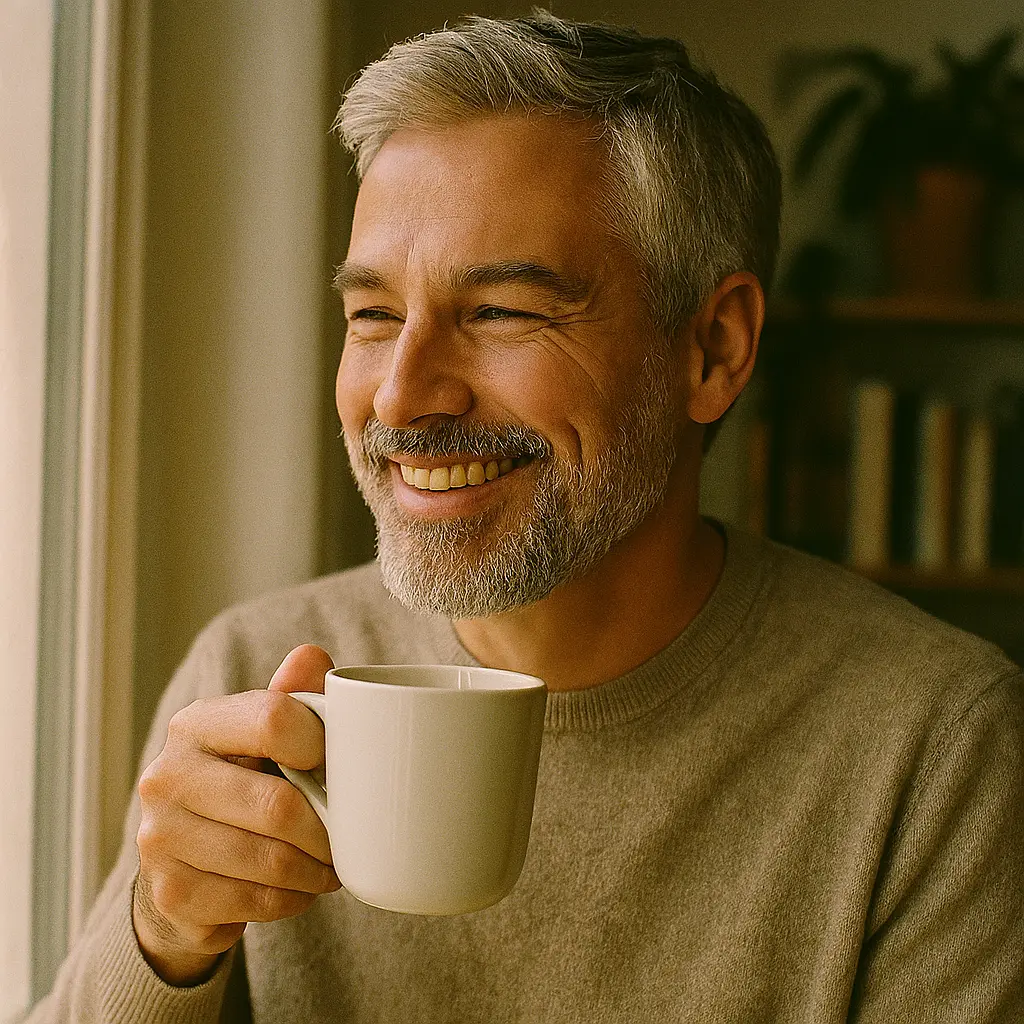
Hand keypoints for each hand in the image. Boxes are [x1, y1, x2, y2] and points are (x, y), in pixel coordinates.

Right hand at [133, 644, 339, 984]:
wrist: (184, 856)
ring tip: (333, 862)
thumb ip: (292, 694)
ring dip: (317, 869)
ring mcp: (160, 839)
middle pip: (278, 807)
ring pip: (271, 862)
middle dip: (328, 827)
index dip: (323, 745)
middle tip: (351, 833)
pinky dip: (294, 899)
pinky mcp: (171, 894)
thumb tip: (311, 657)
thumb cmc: (243, 777)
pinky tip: (301, 886)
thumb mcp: (263, 731)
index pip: (275, 721)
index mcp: (195, 724)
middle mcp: (166, 777)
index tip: (341, 765)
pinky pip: (257, 903)